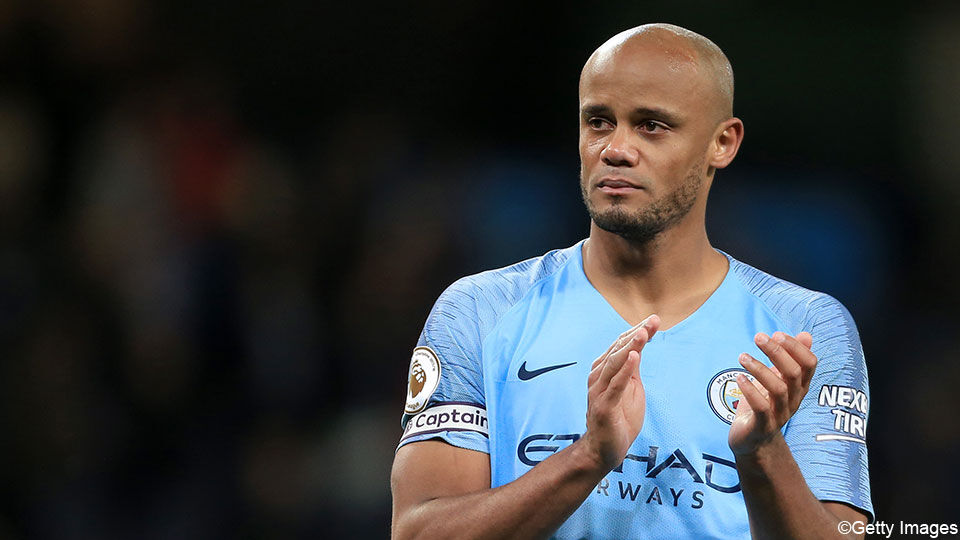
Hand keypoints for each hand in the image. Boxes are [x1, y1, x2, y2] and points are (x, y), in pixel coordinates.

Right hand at [580, 314, 660, 470]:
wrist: (604, 450)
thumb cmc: (619, 418)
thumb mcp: (631, 389)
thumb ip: (632, 369)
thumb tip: (639, 348)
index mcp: (605, 370)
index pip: (621, 345)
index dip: (638, 331)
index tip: (654, 320)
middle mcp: (598, 376)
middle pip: (618, 349)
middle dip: (637, 333)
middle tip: (653, 320)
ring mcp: (599, 391)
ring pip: (615, 363)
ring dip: (630, 346)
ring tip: (644, 333)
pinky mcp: (603, 406)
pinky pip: (615, 385)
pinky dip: (625, 369)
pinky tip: (635, 356)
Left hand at [728, 331, 816, 455]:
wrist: (752, 440)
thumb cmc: (764, 403)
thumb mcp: (777, 379)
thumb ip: (790, 358)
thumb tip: (806, 335)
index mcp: (799, 387)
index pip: (809, 364)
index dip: (796, 347)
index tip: (777, 334)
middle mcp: (794, 400)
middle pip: (793, 373)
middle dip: (777, 352)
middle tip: (758, 337)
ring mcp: (780, 414)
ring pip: (778, 389)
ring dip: (759, 369)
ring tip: (742, 356)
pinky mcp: (762, 425)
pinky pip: (761, 408)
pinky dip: (750, 390)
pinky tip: (739, 378)